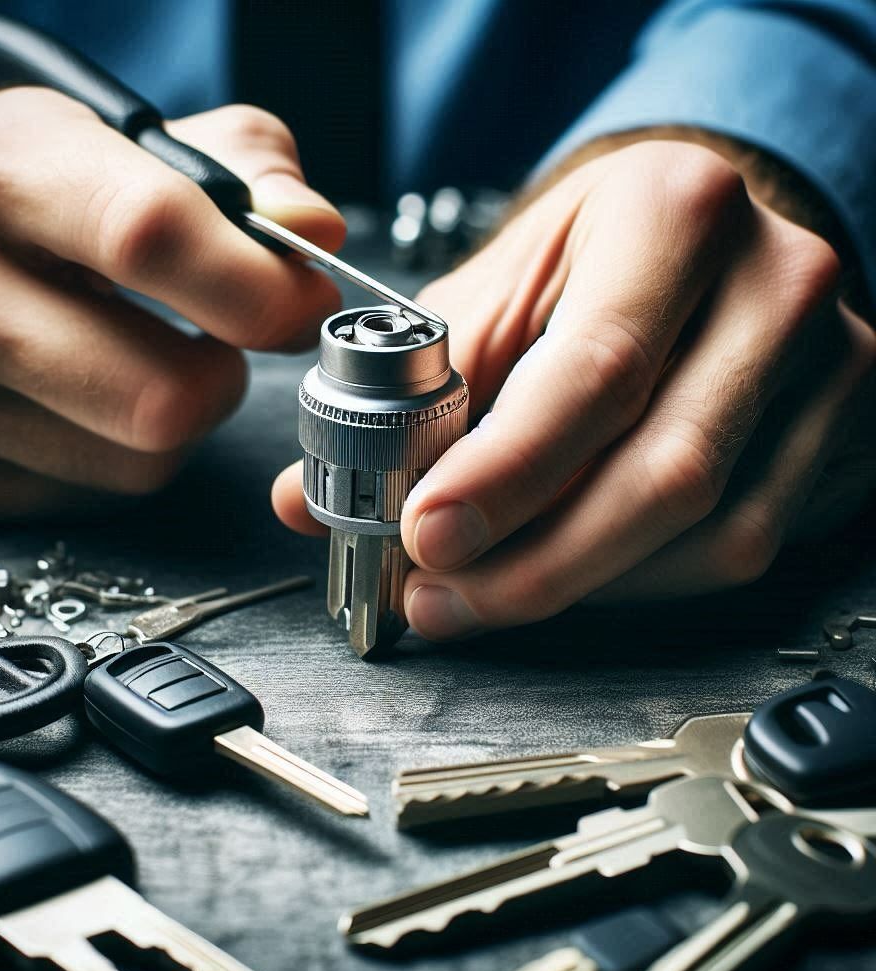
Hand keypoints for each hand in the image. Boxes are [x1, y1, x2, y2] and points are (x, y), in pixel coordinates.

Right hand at [0, 89, 344, 517]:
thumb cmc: (55, 205)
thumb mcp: (148, 145)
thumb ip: (249, 172)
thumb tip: (312, 233)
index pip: (149, 235)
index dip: (258, 286)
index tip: (304, 302)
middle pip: (163, 395)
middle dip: (225, 376)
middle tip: (218, 340)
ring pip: (144, 460)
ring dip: (181, 419)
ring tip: (142, 359)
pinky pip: (100, 496)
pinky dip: (126, 457)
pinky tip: (91, 404)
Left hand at [273, 140, 875, 639]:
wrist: (697, 235)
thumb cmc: (590, 252)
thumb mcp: (494, 290)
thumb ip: (409, 395)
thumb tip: (310, 501)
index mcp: (674, 214)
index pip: (595, 372)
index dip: (506, 475)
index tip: (425, 537)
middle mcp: (772, 284)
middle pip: (663, 471)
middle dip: (534, 562)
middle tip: (438, 594)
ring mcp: (823, 363)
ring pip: (705, 530)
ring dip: (577, 584)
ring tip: (481, 590)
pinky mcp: (834, 429)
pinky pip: (736, 546)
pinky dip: (634, 580)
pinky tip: (566, 568)